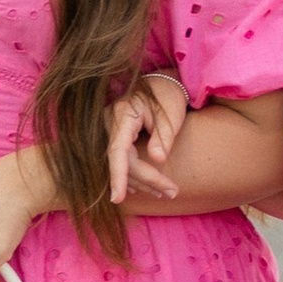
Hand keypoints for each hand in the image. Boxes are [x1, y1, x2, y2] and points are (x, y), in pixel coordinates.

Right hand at [108, 70, 188, 203]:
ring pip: (121, 163)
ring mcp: (110, 130)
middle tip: (172, 192)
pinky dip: (135, 174)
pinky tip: (147, 186)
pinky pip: (121, 159)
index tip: (118, 197)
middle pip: (123, 160)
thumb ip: (163, 138)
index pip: (117, 150)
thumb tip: (157, 160)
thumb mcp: (170, 116)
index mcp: (123, 114)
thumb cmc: (168, 97)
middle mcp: (110, 122)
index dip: (117, 175)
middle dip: (147, 179)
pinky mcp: (115, 136)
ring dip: (142, 180)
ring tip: (166, 192)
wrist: (162, 84)